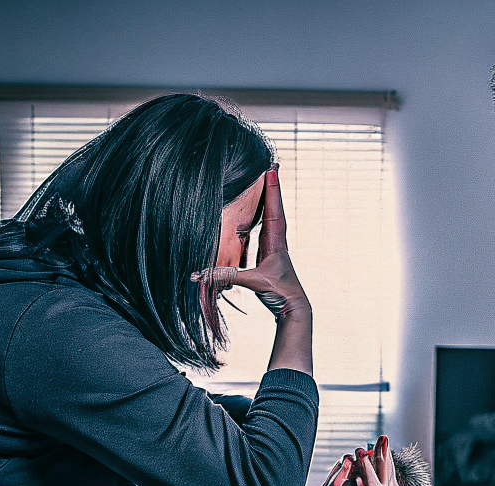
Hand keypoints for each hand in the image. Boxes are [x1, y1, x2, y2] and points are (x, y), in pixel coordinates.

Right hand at [193, 166, 309, 321]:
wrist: (294, 308)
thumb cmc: (280, 293)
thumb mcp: (253, 282)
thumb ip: (227, 277)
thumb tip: (200, 273)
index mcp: (276, 243)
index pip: (274, 211)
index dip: (272, 190)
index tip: (271, 170)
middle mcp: (277, 242)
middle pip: (276, 208)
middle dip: (272, 188)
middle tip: (271, 167)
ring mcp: (275, 248)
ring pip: (274, 218)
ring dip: (270, 200)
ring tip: (268, 183)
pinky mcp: (271, 256)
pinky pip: (269, 230)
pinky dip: (266, 217)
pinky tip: (261, 214)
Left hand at [355, 437, 426, 485]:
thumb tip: (359, 479)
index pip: (389, 468)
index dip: (387, 455)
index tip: (384, 443)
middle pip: (387, 464)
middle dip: (384, 449)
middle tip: (383, 437)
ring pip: (380, 468)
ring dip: (374, 455)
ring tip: (367, 444)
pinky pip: (370, 477)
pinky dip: (366, 466)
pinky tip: (361, 459)